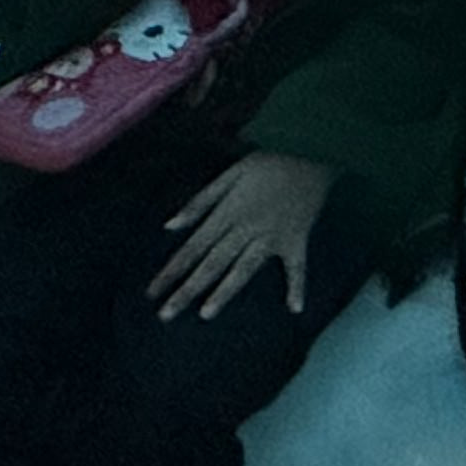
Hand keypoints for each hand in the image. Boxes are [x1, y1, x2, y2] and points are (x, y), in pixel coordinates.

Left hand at [149, 150, 334, 322]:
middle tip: (166, 314)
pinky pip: (297, 266)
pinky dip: (298, 286)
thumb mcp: (230, 174)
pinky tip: (295, 308)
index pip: (192, 248)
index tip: (152, 292)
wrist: (312, 151)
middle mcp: (246, 229)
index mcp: (227, 213)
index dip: (171, 271)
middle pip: (212, 264)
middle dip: (187, 290)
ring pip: (244, 269)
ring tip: (205, 314)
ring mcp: (272, 237)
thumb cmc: (269, 160)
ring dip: (224, 292)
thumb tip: (170, 226)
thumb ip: (200, 201)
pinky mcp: (296, 239)